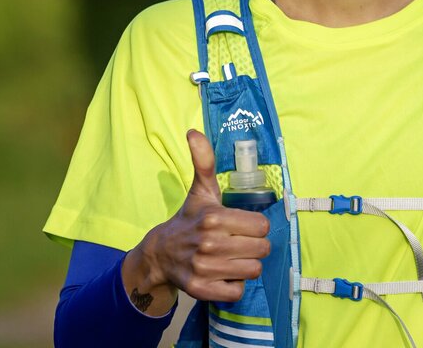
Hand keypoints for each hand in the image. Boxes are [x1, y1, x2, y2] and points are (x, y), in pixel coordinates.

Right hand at [121, 130, 270, 314]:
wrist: (161, 253)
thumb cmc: (189, 219)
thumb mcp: (200, 190)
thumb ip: (203, 161)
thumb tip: (193, 132)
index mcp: (214, 217)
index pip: (262, 226)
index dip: (255, 226)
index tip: (242, 226)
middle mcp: (209, 244)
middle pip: (261, 249)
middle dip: (253, 246)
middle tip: (238, 243)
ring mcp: (204, 268)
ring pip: (253, 271)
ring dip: (245, 265)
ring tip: (231, 258)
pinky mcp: (201, 290)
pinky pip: (237, 291)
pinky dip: (234, 284)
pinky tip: (223, 273)